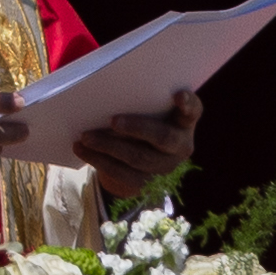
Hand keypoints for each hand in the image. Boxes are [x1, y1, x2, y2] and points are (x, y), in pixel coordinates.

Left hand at [74, 90, 202, 196]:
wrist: (136, 159)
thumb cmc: (141, 119)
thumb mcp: (147, 109)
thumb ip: (139, 100)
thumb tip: (108, 91)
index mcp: (184, 122)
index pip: (193, 110)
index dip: (188, 104)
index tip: (177, 95)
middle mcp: (181, 146)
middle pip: (163, 138)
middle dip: (138, 128)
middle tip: (114, 120)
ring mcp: (164, 167)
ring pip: (138, 158)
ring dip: (108, 146)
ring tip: (86, 135)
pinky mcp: (145, 183)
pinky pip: (121, 173)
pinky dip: (98, 160)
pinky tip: (82, 149)